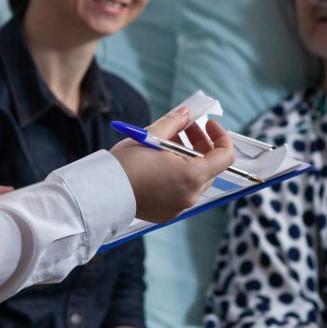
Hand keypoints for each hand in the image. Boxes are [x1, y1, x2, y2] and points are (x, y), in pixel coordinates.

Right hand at [111, 106, 235, 222]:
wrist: (101, 193)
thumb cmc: (125, 164)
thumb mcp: (151, 136)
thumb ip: (174, 123)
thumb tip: (186, 113)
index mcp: (192, 176)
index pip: (225, 156)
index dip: (220, 137)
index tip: (208, 125)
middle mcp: (190, 195)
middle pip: (209, 167)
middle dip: (200, 145)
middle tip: (184, 129)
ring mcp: (180, 207)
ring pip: (195, 179)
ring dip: (188, 159)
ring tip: (167, 144)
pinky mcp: (168, 213)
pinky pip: (181, 192)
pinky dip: (178, 176)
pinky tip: (160, 164)